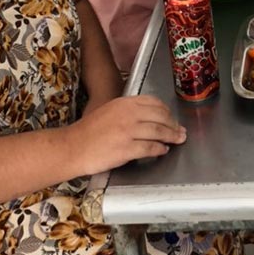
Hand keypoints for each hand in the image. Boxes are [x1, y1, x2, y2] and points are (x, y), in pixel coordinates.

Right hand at [72, 95, 186, 173]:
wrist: (72, 147)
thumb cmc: (88, 132)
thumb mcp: (109, 111)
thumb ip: (128, 111)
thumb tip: (150, 117)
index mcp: (124, 103)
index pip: (154, 103)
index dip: (167, 112)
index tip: (172, 118)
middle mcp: (128, 114)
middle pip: (161, 117)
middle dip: (174, 124)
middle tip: (180, 131)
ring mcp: (128, 131)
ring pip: (159, 132)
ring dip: (171, 137)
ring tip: (177, 140)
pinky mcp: (127, 149)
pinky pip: (150, 148)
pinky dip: (160, 149)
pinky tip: (163, 151)